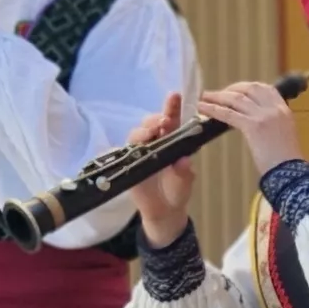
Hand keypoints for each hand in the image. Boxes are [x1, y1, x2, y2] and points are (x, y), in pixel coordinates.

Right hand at [125, 93, 196, 244]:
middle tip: (163, 122)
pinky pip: (123, 152)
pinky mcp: (128, 163)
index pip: (172, 120)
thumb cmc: (177, 191)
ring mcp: (140, 152)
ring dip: (143, 132)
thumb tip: (184, 161)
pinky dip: (126, 148)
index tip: (174, 96)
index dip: (172, 107)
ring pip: (137, 134)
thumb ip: (184, 173)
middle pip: (151, 124)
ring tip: (151, 134)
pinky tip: (131, 149)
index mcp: (172, 142)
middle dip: (155, 119)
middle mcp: (155, 143)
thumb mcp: (184, 183)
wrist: (163, 211)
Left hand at [203, 80, 302, 173]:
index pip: (265, 88)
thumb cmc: (286, 161)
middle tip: (217, 94)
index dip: (247, 87)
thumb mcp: (285, 134)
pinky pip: (229, 114)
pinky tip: (203, 108)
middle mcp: (274, 108)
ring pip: (236, 99)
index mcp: (283, 109)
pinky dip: (214, 109)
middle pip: (249, 89)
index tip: (235, 90)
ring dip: (218, 97)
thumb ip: (273, 124)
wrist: (291, 173)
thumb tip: (256, 122)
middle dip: (231, 89)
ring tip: (204, 97)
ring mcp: (264, 116)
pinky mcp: (253, 127)